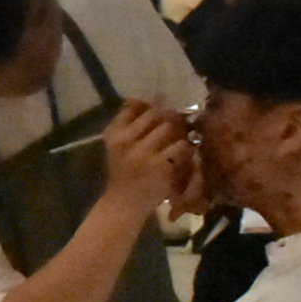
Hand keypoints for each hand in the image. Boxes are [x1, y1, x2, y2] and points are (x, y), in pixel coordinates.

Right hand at [102, 100, 195, 215]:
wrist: (124, 204)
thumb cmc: (123, 172)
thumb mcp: (117, 146)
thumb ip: (127, 122)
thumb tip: (141, 97)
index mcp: (113, 133)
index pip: (134, 106)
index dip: (152, 102)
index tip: (163, 104)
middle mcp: (125, 140)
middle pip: (156, 114)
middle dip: (171, 116)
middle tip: (179, 121)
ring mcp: (143, 153)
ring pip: (170, 128)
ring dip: (181, 131)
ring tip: (183, 137)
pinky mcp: (161, 165)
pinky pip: (181, 146)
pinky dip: (186, 147)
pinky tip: (185, 153)